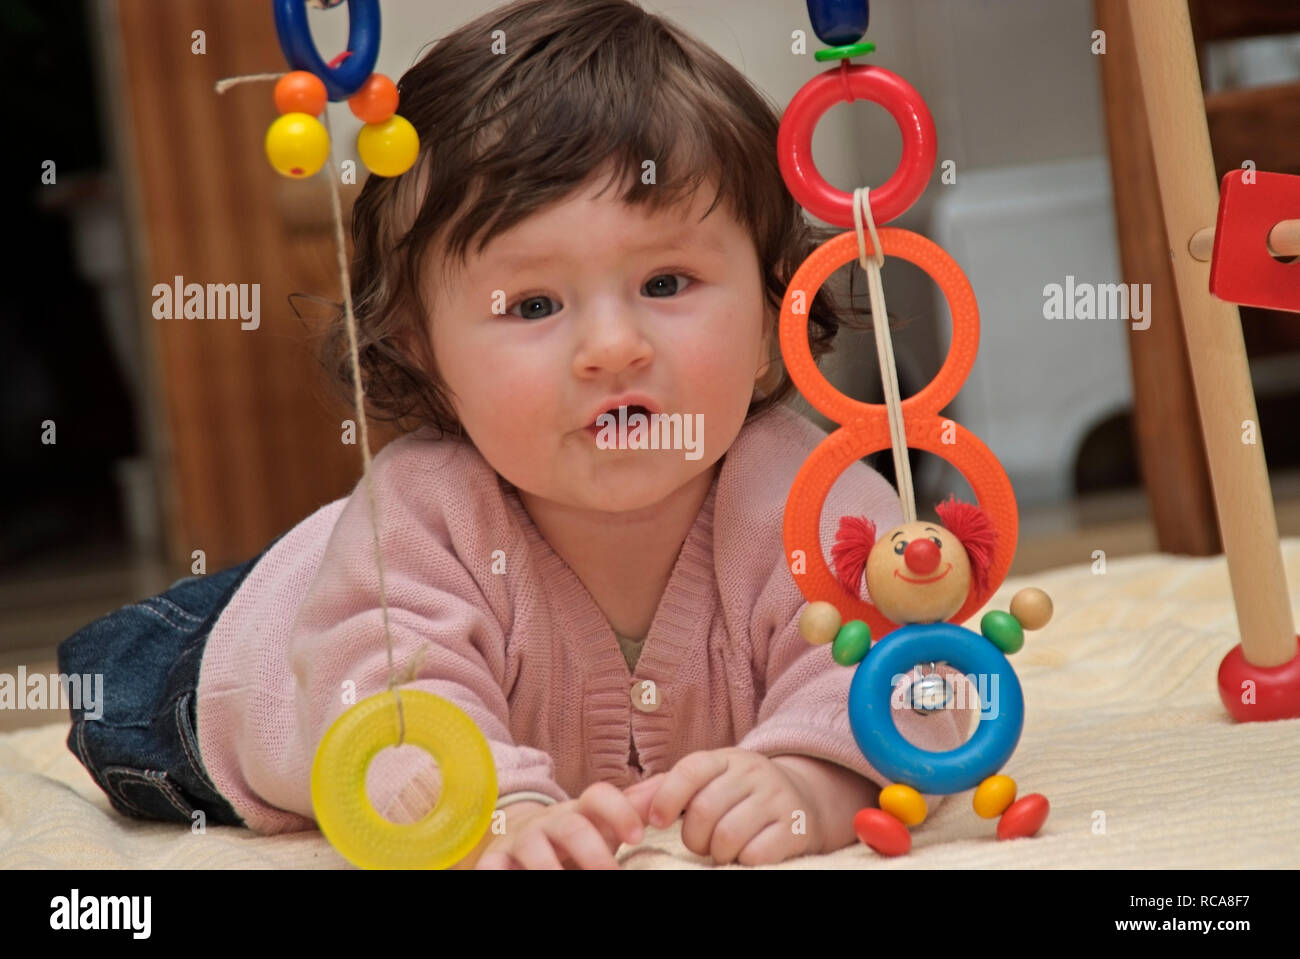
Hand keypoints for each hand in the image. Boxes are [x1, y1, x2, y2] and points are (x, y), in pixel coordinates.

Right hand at [474, 782, 652, 869]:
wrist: (522, 837)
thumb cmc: (576, 835)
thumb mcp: (603, 821)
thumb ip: (634, 806)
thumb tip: (670, 784)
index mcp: (582, 811)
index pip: (600, 796)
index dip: (620, 811)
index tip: (639, 837)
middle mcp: (551, 821)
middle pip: (570, 826)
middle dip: (591, 852)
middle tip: (611, 875)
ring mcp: (522, 840)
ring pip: (533, 849)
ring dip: (549, 869)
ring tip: (563, 881)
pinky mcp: (496, 859)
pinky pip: (493, 865)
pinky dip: (498, 873)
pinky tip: (509, 879)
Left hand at [625, 748, 823, 865]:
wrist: (805, 799)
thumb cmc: (739, 795)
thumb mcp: (707, 781)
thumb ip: (664, 789)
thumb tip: (623, 802)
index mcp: (724, 759)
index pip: (689, 771)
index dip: (666, 799)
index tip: (656, 823)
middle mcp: (751, 772)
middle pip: (704, 811)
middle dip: (694, 838)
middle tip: (700, 844)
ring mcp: (776, 798)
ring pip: (727, 836)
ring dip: (717, 854)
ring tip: (722, 851)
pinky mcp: (795, 826)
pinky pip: (756, 854)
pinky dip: (743, 862)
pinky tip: (746, 855)